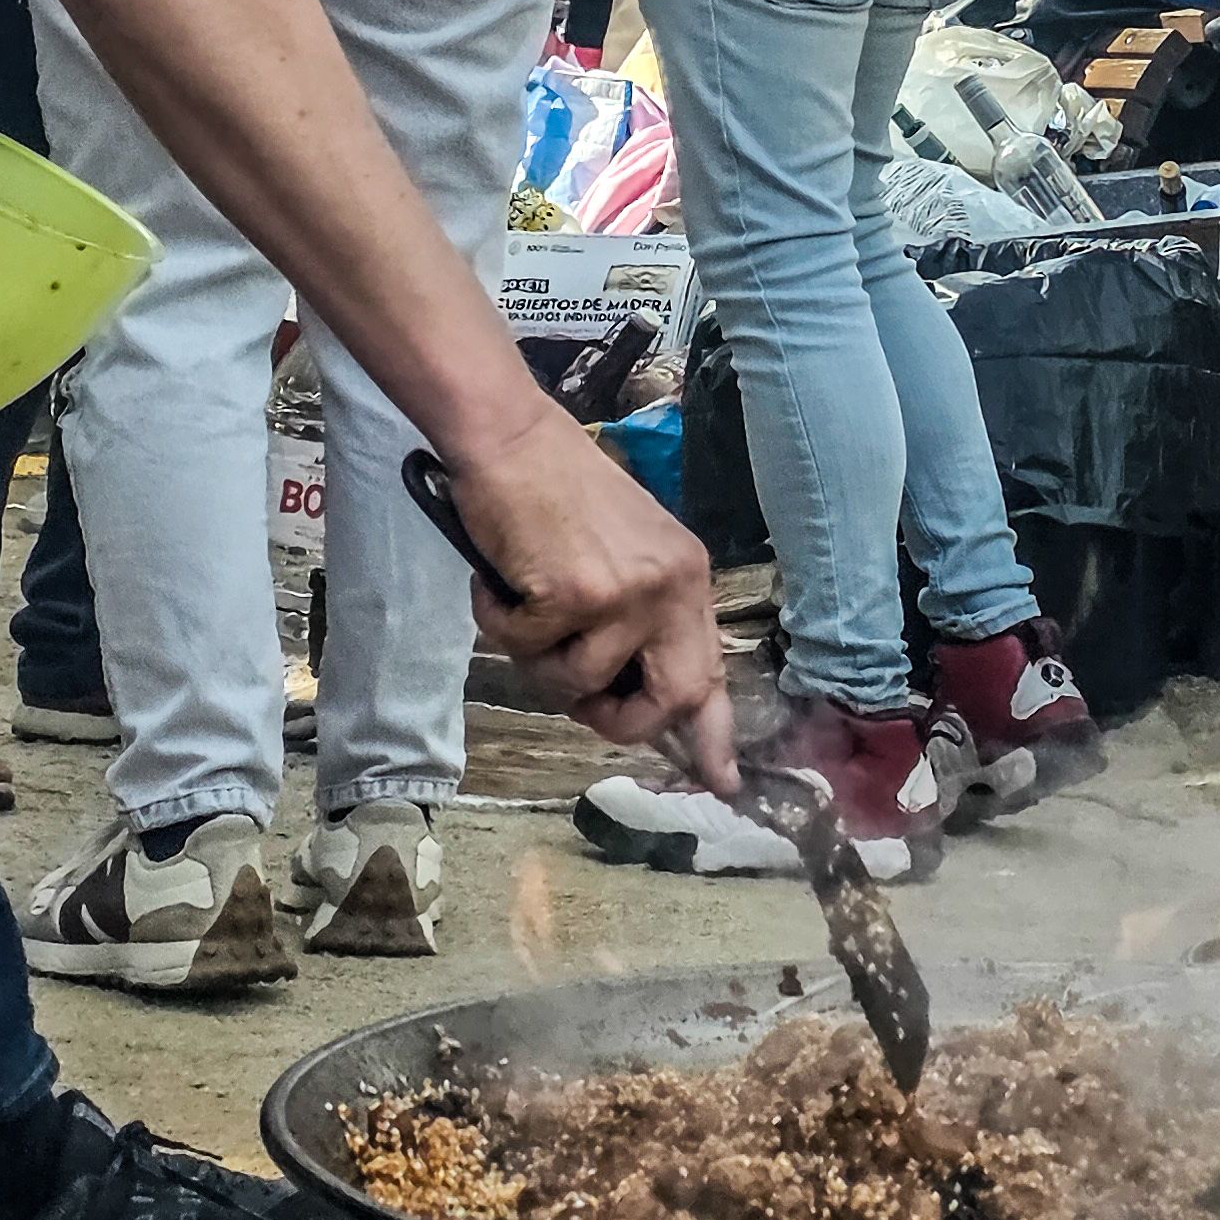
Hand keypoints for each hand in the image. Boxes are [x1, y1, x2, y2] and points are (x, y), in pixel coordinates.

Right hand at [449, 402, 738, 791]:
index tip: (720, 781)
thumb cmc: (556, 493)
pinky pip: (528, 648)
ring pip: (578, 683)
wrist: (511, 438)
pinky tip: (500, 579)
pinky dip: (499, 624)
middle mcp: (671, 587)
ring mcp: (626, 593)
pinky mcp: (574, 595)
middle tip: (579, 700)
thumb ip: (638, 619)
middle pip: (670, 698)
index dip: (713, 735)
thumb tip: (633, 692)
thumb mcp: (624, 554)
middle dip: (618, 721)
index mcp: (689, 578)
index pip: (711, 672)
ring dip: (536, 660)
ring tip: (523, 605)